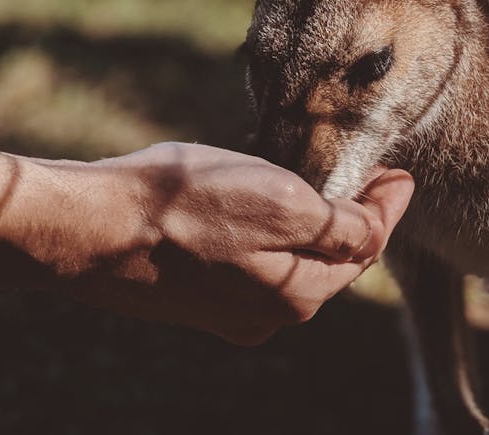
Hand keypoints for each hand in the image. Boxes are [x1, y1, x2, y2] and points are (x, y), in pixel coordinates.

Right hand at [49, 143, 413, 345]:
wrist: (85, 228)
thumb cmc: (185, 207)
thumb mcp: (283, 205)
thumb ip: (343, 226)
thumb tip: (382, 226)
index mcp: (299, 298)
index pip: (365, 248)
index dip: (389, 205)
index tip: (402, 172)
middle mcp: (267, 316)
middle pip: (328, 261)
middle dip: (351, 218)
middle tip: (367, 175)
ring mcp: (226, 311)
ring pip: (287, 262)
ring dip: (307, 226)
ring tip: (317, 185)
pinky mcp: (191, 295)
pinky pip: (247, 261)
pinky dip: (266, 233)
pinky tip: (256, 207)